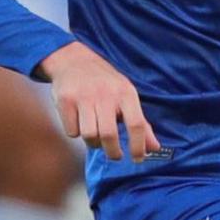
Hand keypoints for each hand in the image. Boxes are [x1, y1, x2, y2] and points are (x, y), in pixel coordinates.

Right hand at [40, 41, 163, 162]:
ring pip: (90, 135)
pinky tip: (80, 123)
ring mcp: (83, 96)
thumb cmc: (105, 84)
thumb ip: (141, 123)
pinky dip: (77, 133)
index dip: (138, 145)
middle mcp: (105, 94)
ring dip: (94, 143)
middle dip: (113, 152)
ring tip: (96, 137)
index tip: (138, 159)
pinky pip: (72, 131)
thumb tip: (154, 148)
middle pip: (109, 134)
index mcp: (125, 93)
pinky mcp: (65, 100)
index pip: (136, 124)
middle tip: (115, 155)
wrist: (73, 61)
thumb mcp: (126, 96)